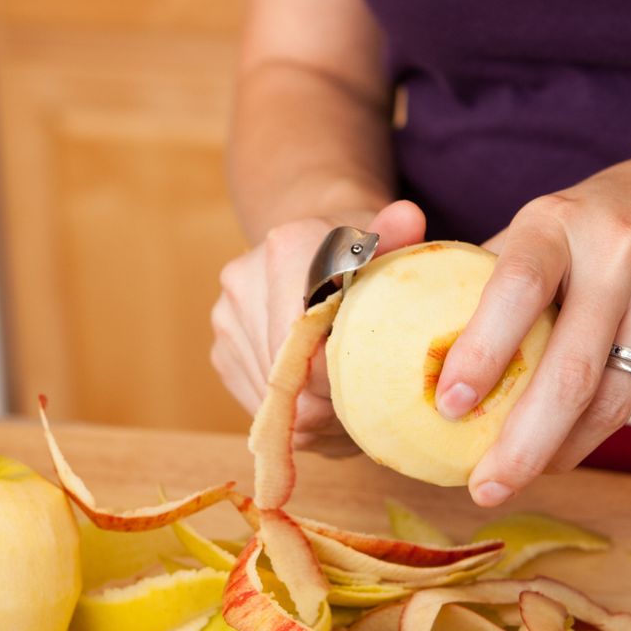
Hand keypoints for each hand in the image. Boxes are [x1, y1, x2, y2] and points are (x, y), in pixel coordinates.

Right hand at [211, 201, 425, 452]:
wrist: (316, 247)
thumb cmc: (364, 255)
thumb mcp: (390, 244)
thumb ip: (399, 237)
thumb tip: (408, 217)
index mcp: (287, 250)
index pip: (315, 343)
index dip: (350, 379)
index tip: (380, 387)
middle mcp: (244, 283)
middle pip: (292, 379)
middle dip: (333, 401)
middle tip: (371, 399)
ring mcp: (227, 320)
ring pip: (276, 401)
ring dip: (315, 411)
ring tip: (348, 395)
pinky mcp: (222, 352)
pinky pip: (260, 404)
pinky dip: (295, 413)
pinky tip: (321, 395)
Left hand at [433, 148, 630, 505]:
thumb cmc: (598, 223)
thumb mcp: (545, 226)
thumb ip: (489, 278)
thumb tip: (418, 349)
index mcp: (557, 221)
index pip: (517, 288)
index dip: (482, 350)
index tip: (447, 405)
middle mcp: (617, 251)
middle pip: (570, 367)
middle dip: (522, 441)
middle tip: (482, 487)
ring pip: (608, 397)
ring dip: (556, 450)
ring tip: (512, 480)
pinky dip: (591, 435)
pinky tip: (559, 452)